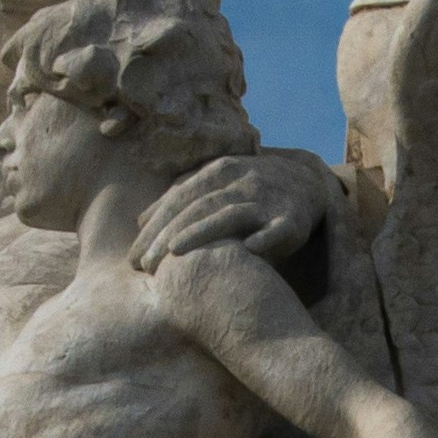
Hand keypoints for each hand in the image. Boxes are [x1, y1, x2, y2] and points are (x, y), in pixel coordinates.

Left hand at [134, 149, 346, 270]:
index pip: (178, 200)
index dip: (154, 227)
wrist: (304, 182)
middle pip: (197, 207)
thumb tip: (139, 221)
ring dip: (202, 232)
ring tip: (176, 252)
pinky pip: (278, 229)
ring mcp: (267, 198)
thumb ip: (180, 198)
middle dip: (167, 235)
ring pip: (230, 214)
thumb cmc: (248, 190)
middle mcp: (240, 180)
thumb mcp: (215, 185)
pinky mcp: (292, 218)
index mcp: (218, 172)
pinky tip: (250, 250)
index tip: (133, 257)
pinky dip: (266, 238)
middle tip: (145, 265)